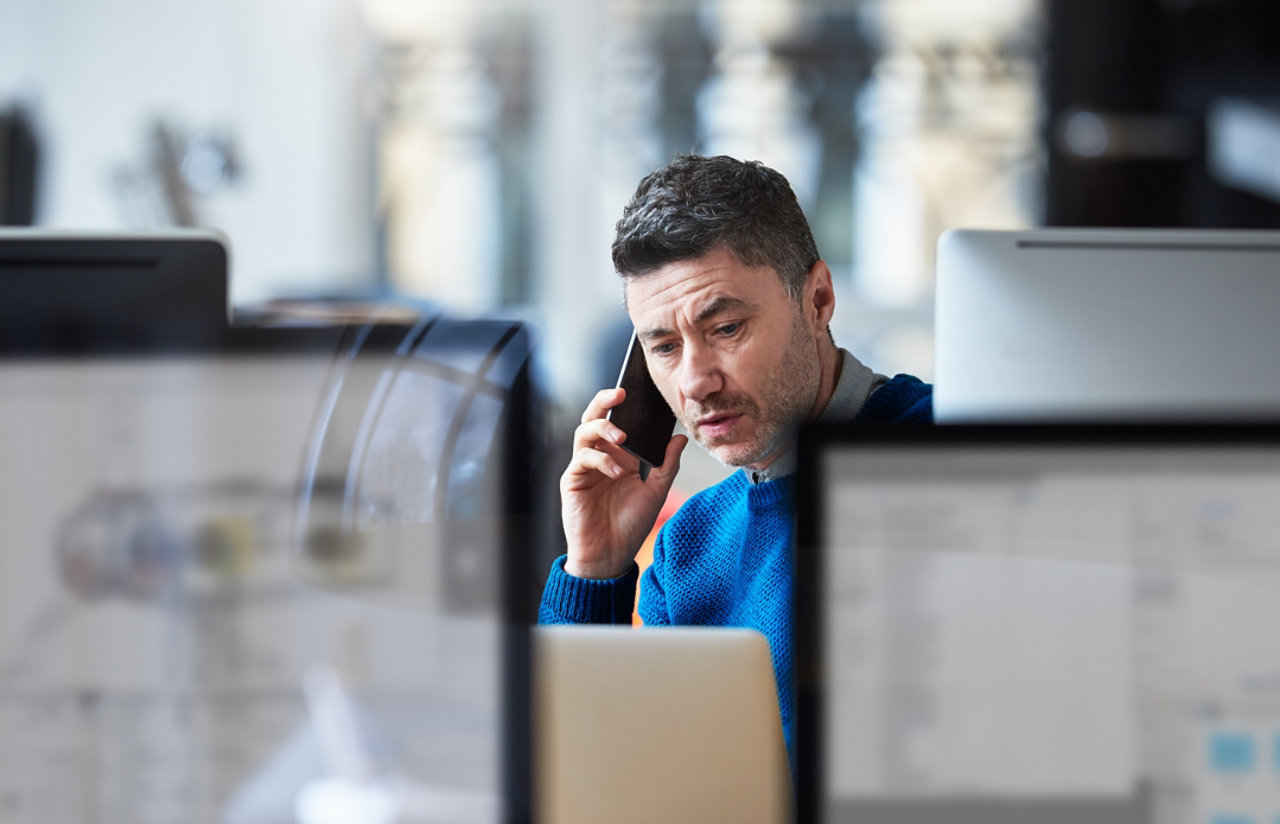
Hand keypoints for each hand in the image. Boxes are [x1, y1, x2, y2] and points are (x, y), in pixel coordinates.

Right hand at [559, 387, 687, 579]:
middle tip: (620, 394)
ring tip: (622, 437)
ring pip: (583, 432)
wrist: (611, 555)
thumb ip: (666, 464)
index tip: (638, 390)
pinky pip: (582, 460)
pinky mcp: (572, 480)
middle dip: (604, 401)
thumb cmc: (630, 524)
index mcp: (618, 455)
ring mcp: (584, 467)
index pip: (618, 420)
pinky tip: (617, 472)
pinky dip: (601, 461)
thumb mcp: (656, 491)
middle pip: (594, 417)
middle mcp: (599, 456)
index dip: (623, 405)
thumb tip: (679, 438)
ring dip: (603, 429)